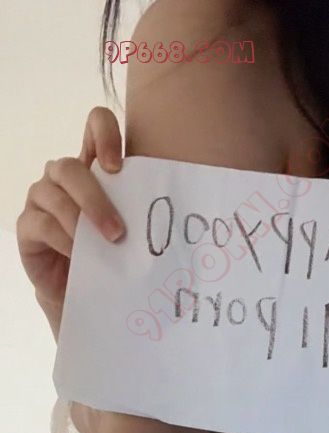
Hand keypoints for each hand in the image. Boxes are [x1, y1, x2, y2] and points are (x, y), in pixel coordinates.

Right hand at [16, 107, 126, 338]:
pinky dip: (63, 238)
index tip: (118, 165)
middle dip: (96, 199)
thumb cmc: (111, 254)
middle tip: (118, 232)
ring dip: (82, 221)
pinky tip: (78, 254)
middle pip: (72, 167)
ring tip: (105, 246)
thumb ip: (142, 210)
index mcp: (93, 167)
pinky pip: (42, 224)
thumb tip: (181, 214)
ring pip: (55, 194)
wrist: (85, 291)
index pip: (95, 125)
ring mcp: (42, 198)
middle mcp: (64, 176)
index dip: (104, 133)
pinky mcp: (28, 225)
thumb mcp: (130, 229)